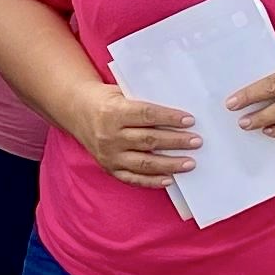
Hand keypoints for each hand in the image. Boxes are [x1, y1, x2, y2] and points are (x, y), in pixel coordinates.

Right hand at [71, 81, 199, 186]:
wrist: (77, 111)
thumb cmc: (107, 100)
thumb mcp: (122, 93)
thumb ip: (144, 103)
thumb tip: (178, 114)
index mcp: (114, 112)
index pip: (147, 115)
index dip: (169, 118)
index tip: (190, 120)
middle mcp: (110, 135)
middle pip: (149, 140)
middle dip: (176, 141)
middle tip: (197, 141)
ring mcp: (109, 155)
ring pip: (144, 163)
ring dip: (170, 164)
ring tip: (190, 163)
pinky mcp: (109, 168)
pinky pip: (133, 178)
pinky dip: (152, 181)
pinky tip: (170, 179)